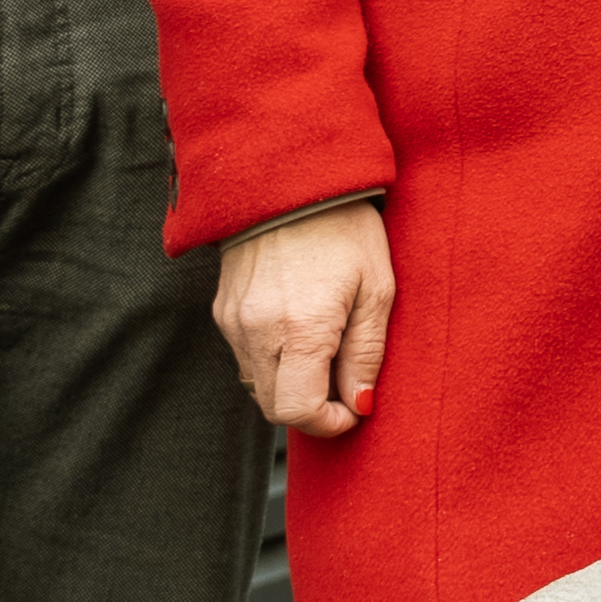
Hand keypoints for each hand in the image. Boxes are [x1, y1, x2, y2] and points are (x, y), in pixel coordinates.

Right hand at [215, 201, 394, 437]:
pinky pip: (246, 357)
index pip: (298, 411)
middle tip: (344, 382)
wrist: (289, 178)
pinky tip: (299, 328)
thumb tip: (359, 404)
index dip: (329, 423)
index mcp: (301, 328)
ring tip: (325, 347)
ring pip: (257, 384)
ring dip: (291, 383)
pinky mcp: (223, 310)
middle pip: (274, 406)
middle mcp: (257, 331)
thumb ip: (367, 353)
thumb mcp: (377, 289)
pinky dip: (273, 360)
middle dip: (311, 407)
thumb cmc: (345, 228)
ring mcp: (234, 321)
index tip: (353, 408)